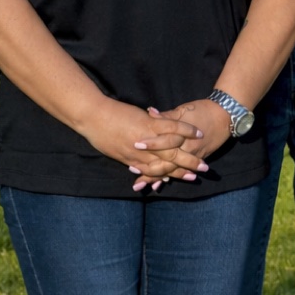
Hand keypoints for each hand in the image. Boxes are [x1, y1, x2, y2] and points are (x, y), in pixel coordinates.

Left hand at [75, 103, 205, 190]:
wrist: (91, 117)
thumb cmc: (99, 134)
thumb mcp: (114, 151)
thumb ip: (130, 156)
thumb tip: (137, 162)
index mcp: (134, 161)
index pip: (158, 171)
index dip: (175, 174)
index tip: (188, 177)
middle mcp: (143, 154)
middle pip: (170, 163)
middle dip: (187, 167)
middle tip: (203, 170)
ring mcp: (147, 139)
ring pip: (173, 149)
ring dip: (190, 153)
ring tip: (203, 155)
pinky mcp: (148, 124)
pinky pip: (171, 128)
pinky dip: (185, 130)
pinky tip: (196, 132)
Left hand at [129, 99, 231, 190]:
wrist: (225, 116)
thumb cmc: (203, 110)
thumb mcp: (184, 110)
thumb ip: (166, 116)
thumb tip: (150, 113)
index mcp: (183, 135)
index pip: (165, 142)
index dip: (150, 144)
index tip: (135, 146)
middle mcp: (188, 149)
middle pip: (167, 163)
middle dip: (150, 172)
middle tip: (134, 176)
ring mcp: (194, 156)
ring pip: (174, 171)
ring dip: (157, 178)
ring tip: (142, 186)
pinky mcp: (199, 158)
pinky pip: (183, 171)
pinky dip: (170, 177)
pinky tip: (159, 183)